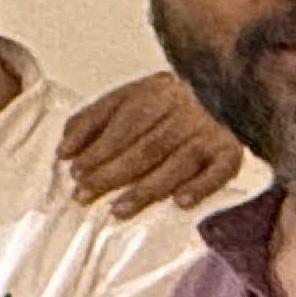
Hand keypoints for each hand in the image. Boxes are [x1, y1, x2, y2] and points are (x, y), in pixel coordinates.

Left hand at [56, 72, 241, 216]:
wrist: (224, 86)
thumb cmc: (163, 102)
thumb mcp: (127, 97)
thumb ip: (93, 119)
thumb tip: (64, 148)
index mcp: (156, 92)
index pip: (124, 122)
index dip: (98, 148)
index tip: (75, 172)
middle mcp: (185, 109)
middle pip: (146, 146)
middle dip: (111, 174)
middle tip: (84, 195)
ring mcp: (210, 130)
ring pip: (177, 163)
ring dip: (147, 188)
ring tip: (118, 210)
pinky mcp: (231, 150)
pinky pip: (219, 170)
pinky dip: (202, 186)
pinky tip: (181, 202)